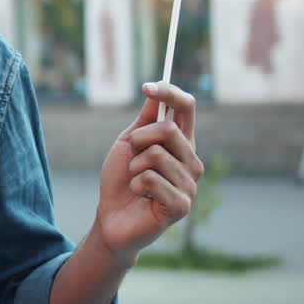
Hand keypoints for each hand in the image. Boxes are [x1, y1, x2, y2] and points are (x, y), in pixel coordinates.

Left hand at [92, 82, 202, 265]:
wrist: (111, 217)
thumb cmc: (121, 180)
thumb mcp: (129, 144)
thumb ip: (145, 121)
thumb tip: (156, 93)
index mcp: (182, 144)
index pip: (187, 109)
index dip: (170, 93)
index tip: (147, 87)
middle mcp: (192, 161)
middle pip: (168, 129)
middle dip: (138, 140)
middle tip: (131, 156)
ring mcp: (190, 184)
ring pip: (156, 155)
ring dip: (134, 167)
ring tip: (137, 182)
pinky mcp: (182, 204)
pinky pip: (151, 178)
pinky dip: (136, 184)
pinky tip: (141, 196)